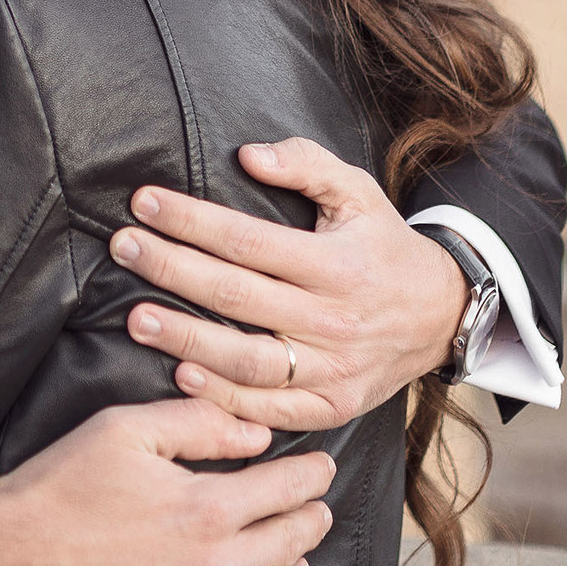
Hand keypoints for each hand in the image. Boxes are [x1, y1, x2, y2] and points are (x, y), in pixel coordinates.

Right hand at [0, 399, 334, 565]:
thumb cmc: (57, 490)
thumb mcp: (123, 429)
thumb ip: (199, 423)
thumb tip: (259, 435)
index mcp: (205, 507)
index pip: (288, 489)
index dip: (313, 475)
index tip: (320, 469)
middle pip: (292, 544)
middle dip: (312, 519)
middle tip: (315, 508)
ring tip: (295, 563)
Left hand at [109, 138, 468, 430]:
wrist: (442, 315)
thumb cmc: (385, 247)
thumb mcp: (359, 192)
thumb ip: (307, 165)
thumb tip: (249, 155)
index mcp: (337, 264)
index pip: (248, 240)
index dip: (191, 221)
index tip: (145, 202)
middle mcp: (334, 319)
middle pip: (237, 296)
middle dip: (172, 269)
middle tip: (124, 248)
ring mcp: (333, 369)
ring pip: (247, 361)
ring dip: (186, 339)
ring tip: (136, 318)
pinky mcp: (333, 406)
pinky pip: (271, 410)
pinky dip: (225, 399)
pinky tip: (183, 376)